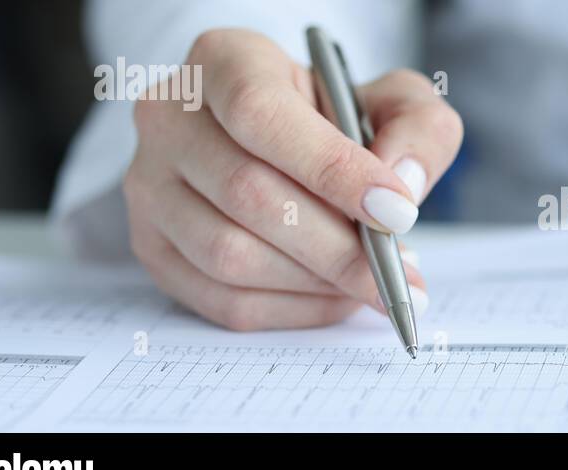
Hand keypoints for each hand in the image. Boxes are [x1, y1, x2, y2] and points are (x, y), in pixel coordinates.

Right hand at [124, 29, 462, 329]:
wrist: (286, 145)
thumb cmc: (337, 118)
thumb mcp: (393, 100)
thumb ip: (418, 127)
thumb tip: (402, 181)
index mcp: (223, 61)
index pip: (263, 115)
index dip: (332, 170)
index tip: (398, 212)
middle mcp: (168, 118)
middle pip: (248, 195)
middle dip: (337, 247)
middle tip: (399, 273)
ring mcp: (149, 187)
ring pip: (230, 255)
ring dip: (316, 283)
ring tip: (374, 284)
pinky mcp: (153, 248)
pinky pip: (224, 300)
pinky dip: (294, 310)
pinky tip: (337, 297)